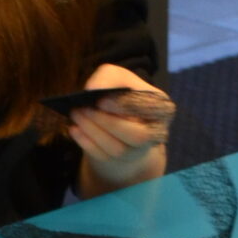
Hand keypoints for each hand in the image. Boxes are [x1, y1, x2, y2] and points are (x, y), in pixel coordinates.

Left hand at [71, 64, 172, 192]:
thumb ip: (109, 76)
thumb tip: (92, 89)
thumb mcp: (119, 78)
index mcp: (162, 109)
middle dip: (107, 122)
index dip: (125, 106)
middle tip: (84, 108)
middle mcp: (156, 133)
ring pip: (117, 149)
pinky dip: (86, 143)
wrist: (119, 120)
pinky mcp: (120, 161)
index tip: (101, 101)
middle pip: (137, 135)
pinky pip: (103, 157)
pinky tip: (74, 129)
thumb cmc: (122, 95)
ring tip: (76, 114)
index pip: (150, 110)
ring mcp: (138, 152)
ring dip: (93, 131)